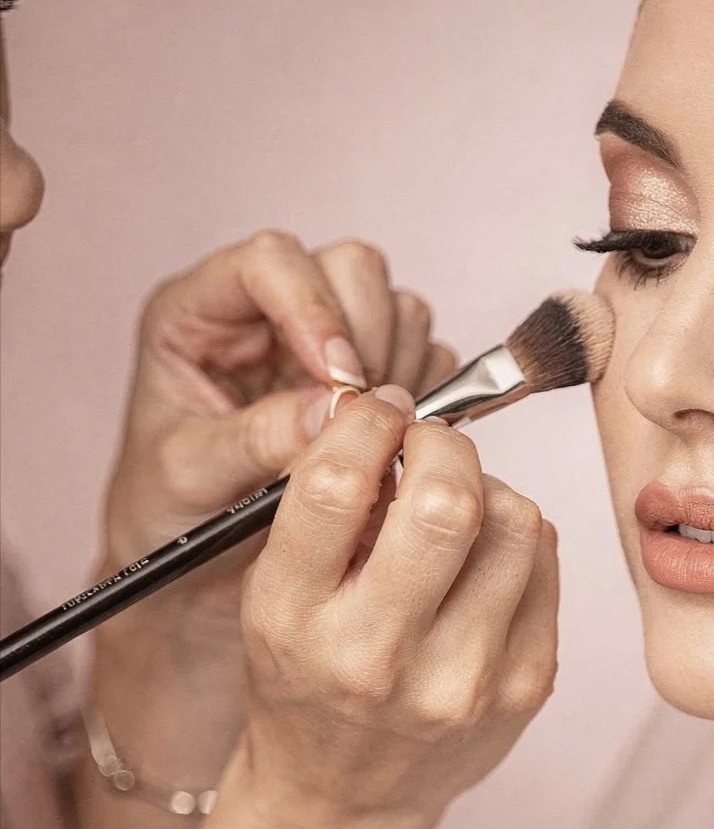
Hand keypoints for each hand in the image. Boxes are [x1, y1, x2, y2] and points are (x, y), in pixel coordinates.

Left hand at [100, 229, 455, 624]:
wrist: (198, 566)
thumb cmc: (169, 509)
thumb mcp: (190, 475)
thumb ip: (256, 437)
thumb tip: (334, 409)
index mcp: (204, 313)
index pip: (271, 262)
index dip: (313, 307)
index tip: (338, 375)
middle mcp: (272, 313)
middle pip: (352, 270)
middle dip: (369, 339)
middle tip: (362, 413)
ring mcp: (331, 343)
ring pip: (400, 309)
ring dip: (400, 371)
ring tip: (369, 438)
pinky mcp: (375, 377)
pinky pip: (430, 357)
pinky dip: (425, 398)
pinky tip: (388, 444)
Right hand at [235, 386, 558, 828]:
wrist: (344, 798)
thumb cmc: (307, 679)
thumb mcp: (276, 597)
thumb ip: (326, 509)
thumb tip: (393, 414)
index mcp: (295, 622)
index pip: (335, 486)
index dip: (367, 423)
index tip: (377, 413)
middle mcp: (378, 657)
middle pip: (447, 502)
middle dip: (444, 446)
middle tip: (429, 445)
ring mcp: (465, 679)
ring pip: (516, 521)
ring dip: (489, 487)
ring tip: (458, 503)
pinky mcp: (527, 685)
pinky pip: (545, 559)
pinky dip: (518, 534)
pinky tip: (485, 552)